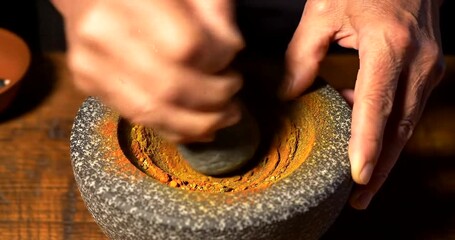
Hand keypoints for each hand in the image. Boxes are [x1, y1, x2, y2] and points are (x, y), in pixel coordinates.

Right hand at [52, 0, 243, 142]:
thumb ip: (214, 9)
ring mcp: (90, 63)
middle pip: (170, 86)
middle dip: (213, 98)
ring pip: (152, 112)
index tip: (232, 58)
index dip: (218, 61)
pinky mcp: (88, 83)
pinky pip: (138, 118)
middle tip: (233, 93)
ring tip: (225, 117)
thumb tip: (231, 49)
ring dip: (198, 123)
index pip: (186, 47)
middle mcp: (102, 33)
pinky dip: (175, 128)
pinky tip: (200, 128)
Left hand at [282, 0, 444, 208]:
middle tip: (358, 199)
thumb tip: (290, 95)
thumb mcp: (323, 12)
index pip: (376, 105)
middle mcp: (417, 62)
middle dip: (380, 167)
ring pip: (406, 124)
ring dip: (385, 155)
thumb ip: (302, 56)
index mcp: (389, 45)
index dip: (367, 144)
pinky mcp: (427, 71)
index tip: (358, 177)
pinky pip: (406, 108)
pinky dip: (385, 128)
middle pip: (398, 127)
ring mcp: (428, 68)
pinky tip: (360, 131)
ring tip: (361, 182)